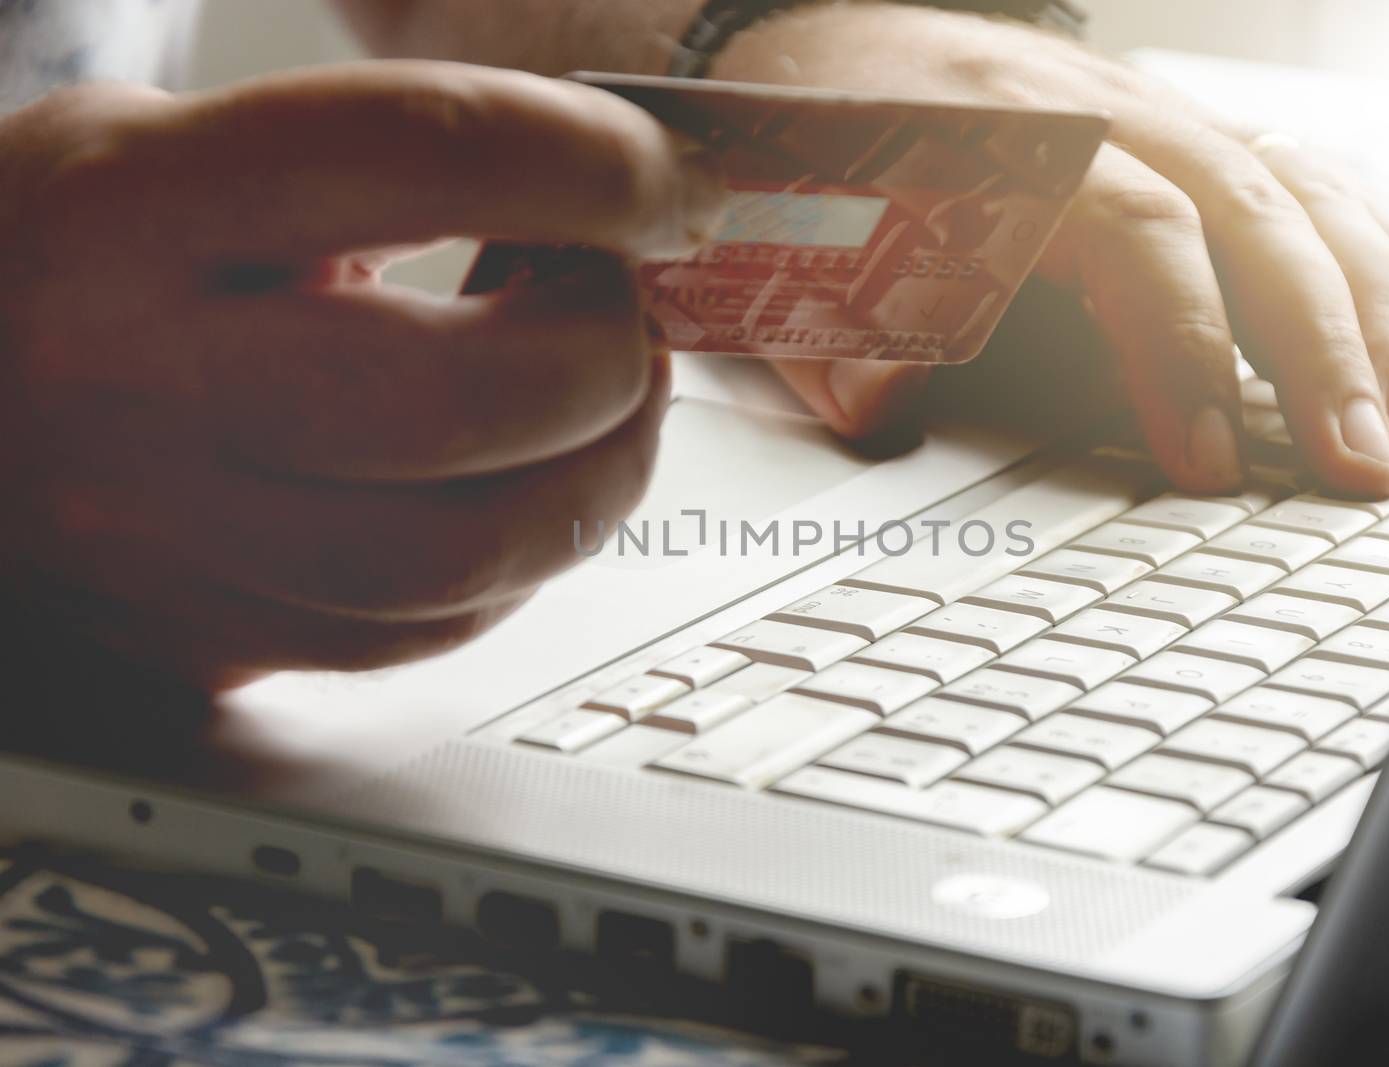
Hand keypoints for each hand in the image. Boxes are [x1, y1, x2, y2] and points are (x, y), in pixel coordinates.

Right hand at [0, 62, 723, 690]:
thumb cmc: (52, 256)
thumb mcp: (168, 145)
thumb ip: (375, 165)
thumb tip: (603, 210)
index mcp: (130, 215)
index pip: (416, 158)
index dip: (590, 165)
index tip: (661, 183)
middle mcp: (144, 391)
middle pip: (462, 399)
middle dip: (606, 350)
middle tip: (617, 308)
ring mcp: (175, 544)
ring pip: (466, 556)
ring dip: (598, 471)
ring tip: (597, 400)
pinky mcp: (216, 641)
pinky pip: (430, 630)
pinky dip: (524, 552)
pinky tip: (517, 484)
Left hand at [712, 5, 1388, 496]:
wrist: (822, 49)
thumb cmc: (812, 148)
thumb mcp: (786, 228)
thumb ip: (834, 319)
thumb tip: (878, 412)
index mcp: (1007, 131)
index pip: (1129, 229)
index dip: (1179, 345)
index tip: (1207, 458)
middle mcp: (1106, 111)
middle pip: (1252, 211)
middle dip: (1323, 348)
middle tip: (1364, 464)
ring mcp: (1163, 119)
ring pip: (1309, 196)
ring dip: (1381, 315)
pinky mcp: (1195, 140)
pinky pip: (1320, 188)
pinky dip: (1384, 267)